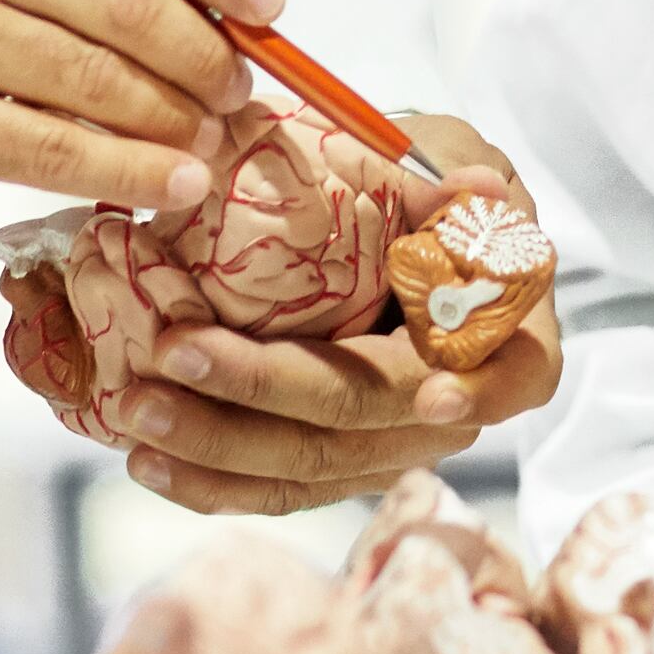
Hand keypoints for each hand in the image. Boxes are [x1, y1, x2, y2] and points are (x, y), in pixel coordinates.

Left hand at [92, 115, 564, 514]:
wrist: (396, 233)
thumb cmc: (433, 192)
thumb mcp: (451, 166)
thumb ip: (450, 183)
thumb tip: (478, 189)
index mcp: (510, 337)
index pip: (515, 379)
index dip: (477, 394)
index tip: (430, 395)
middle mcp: (454, 409)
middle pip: (367, 422)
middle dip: (264, 394)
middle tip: (176, 354)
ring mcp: (388, 446)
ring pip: (309, 468)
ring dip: (217, 447)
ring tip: (138, 412)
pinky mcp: (330, 464)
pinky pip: (275, 487)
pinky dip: (210, 479)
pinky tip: (150, 459)